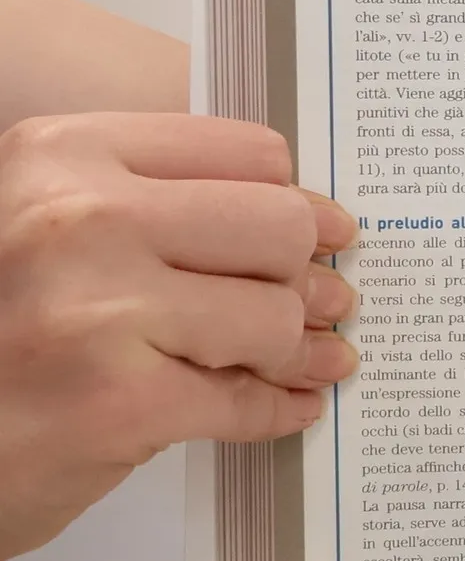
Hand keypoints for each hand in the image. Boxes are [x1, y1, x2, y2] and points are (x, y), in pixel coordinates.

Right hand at [0, 113, 358, 560]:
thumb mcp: (41, 224)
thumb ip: (151, 205)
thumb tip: (300, 220)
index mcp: (61, 155)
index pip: (245, 154)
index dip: (298, 200)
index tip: (323, 228)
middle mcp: (78, 220)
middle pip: (278, 227)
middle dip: (307, 274)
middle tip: (326, 300)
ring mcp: (97, 312)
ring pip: (272, 314)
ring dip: (297, 348)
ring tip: (307, 357)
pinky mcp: (117, 404)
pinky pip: (244, 399)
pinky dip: (276, 407)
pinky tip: (289, 404)